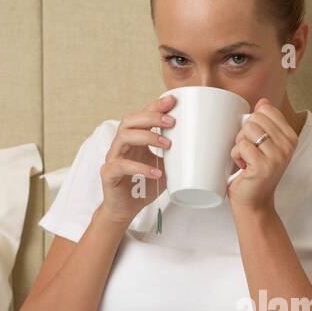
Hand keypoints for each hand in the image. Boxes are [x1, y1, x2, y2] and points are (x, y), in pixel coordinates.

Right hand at [99, 94, 173, 225]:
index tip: (171, 100)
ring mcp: (113, 158)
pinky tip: (156, 173)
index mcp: (134, 140)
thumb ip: (175, 158)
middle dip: (151, 117)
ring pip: (123, 137)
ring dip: (147, 137)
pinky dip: (140, 167)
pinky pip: (121, 165)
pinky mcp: (108, 173)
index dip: (154, 107)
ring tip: (167, 144)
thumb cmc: (143, 187)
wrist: (126, 210)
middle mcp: (121, 145)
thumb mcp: (164, 169)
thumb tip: (202, 149)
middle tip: (171, 122)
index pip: (141, 117)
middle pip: (129, 121)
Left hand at [228, 98, 297, 212]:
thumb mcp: (265, 145)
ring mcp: (277, 156)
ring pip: (247, 130)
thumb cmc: (255, 172)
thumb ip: (266, 122)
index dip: (253, 122)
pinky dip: (235, 155)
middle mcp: (288, 146)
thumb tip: (262, 101)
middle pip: (254, 118)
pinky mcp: (263, 166)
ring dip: (239, 144)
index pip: (266, 109)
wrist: (254, 202)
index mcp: (290, 137)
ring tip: (245, 159)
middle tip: (249, 152)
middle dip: (244, 133)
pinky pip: (241, 146)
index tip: (256, 141)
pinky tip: (242, 166)